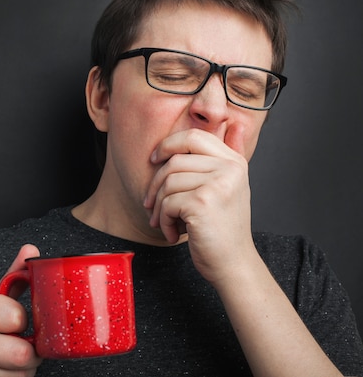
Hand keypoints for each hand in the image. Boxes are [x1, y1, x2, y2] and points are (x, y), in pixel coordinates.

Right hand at [0, 244, 42, 376]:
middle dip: (30, 353)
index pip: (16, 316)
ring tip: (6, 362)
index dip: (23, 321)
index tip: (13, 324)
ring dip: (22, 372)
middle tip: (18, 347)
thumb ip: (11, 278)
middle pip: (22, 353)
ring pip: (19, 375)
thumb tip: (31, 249)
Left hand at [143, 127, 255, 283]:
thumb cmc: (221, 229)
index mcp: (234, 161)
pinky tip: (173, 233)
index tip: (154, 160)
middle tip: (150, 204)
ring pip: (168, 182)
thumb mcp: (225, 188)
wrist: (233, 264)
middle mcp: (230, 168)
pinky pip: (167, 203)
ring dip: (159, 207)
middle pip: (175, 160)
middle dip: (156, 183)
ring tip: (166, 223)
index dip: (168, 144)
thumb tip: (230, 121)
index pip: (193, 136)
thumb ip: (217, 160)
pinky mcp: (202, 202)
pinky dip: (163, 221)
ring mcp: (218, 184)